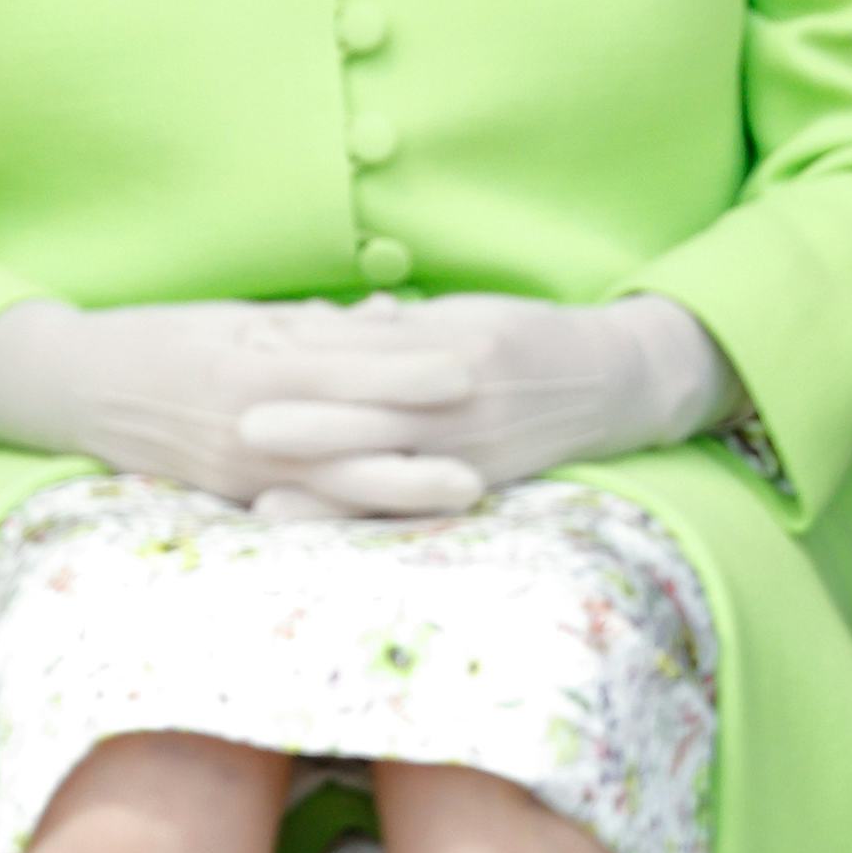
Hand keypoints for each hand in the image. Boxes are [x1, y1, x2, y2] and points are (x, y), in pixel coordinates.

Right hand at [0, 296, 487, 515]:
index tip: (466, 365)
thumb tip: (389, 319)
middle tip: (489, 453)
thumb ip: (309, 325)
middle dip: (419, 445)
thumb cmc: (162, 336)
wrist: (77, 384)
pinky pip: (303, 506)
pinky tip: (399, 518)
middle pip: (346, 437)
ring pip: (333, 484)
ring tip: (466, 493)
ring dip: (403, 491)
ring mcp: (238, 468)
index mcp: (246, 363)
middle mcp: (245, 422)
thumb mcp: (233, 316)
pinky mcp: (230, 495)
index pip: (339, 367)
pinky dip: (354, 509)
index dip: (404, 368)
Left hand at [236, 293, 735, 515]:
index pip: (369, 348)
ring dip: (326, 491)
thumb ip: (391, 327)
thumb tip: (315, 322)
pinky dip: (365, 520)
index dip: (307, 351)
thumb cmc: (519, 335)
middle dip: (307, 423)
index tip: (248, 351)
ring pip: (388, 471)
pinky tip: (330, 537)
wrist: (612, 381)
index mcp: (451, 343)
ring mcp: (471, 450)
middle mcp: (461, 399)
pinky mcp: (481, 485)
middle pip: (372, 413)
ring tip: (264, 505)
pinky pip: (415, 505)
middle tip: (239, 425)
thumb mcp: (459, 315)